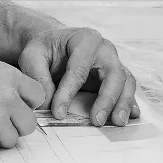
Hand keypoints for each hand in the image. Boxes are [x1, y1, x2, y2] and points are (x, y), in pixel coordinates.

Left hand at [18, 25, 137, 126]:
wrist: (55, 45)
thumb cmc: (45, 49)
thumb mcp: (32, 56)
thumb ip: (37, 76)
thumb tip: (47, 103)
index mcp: (84, 39)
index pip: (78, 69)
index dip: (68, 93)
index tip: (58, 113)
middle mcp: (104, 49)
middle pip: (113, 73)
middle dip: (106, 99)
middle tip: (96, 121)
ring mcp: (114, 62)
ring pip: (126, 82)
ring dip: (123, 103)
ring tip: (117, 122)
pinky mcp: (117, 76)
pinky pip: (128, 89)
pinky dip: (130, 103)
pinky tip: (131, 116)